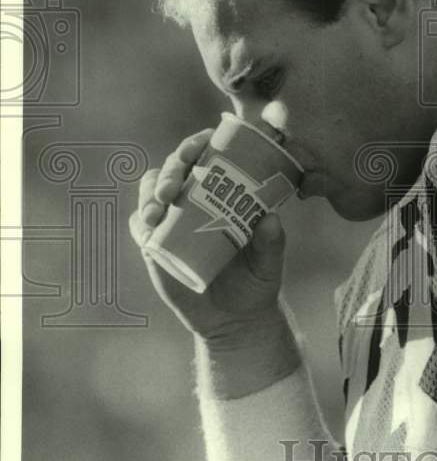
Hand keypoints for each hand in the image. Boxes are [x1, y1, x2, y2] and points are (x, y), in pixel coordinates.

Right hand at [129, 127, 288, 345]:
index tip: (200, 143)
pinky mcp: (155, 244)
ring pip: (151, 190)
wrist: (236, 318)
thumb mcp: (269, 261)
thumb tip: (271, 220)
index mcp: (224, 191)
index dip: (200, 142)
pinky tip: (149, 228)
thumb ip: (272, 242)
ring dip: (150, 192)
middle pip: (175, 166)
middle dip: (171, 167)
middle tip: (173, 184)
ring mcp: (172, 219)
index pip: (208, 154)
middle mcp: (195, 198)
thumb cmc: (257, 279)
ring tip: (158, 210)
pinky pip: (140, 225)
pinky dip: (141, 222)